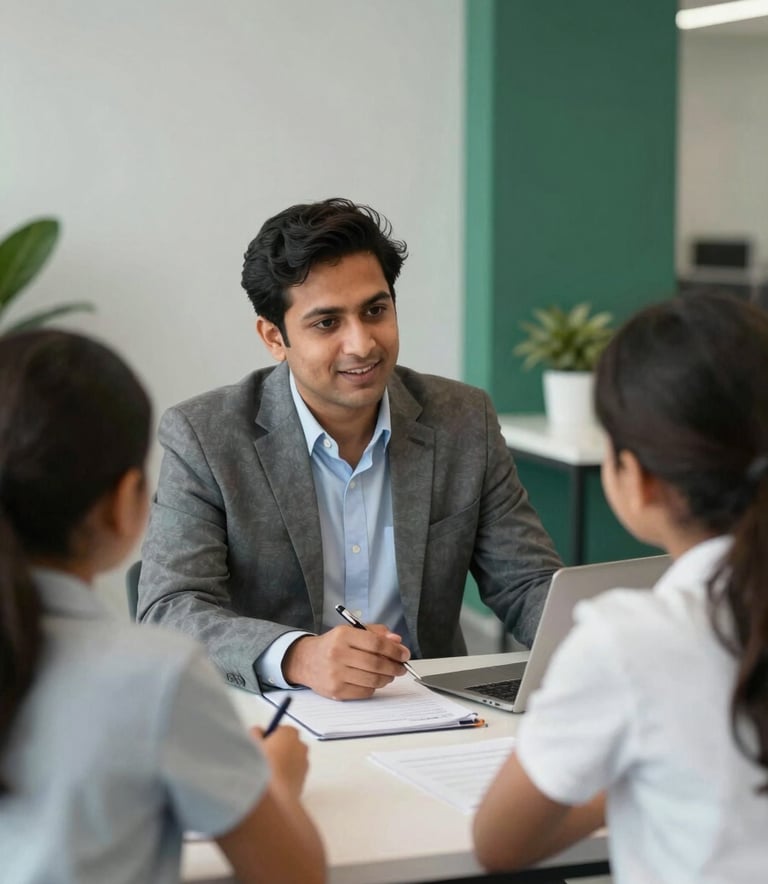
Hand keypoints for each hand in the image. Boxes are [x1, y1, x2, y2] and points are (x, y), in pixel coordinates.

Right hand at [251, 724, 308, 798]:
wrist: (273, 796)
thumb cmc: (261, 765)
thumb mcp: (252, 743)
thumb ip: (255, 733)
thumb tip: (258, 733)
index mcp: (290, 733)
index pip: (280, 730)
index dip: (269, 737)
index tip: (259, 746)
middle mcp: (301, 746)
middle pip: (288, 745)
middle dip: (277, 750)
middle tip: (261, 760)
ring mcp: (304, 765)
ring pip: (291, 761)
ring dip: (281, 765)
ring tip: (265, 775)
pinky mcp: (303, 782)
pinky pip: (293, 776)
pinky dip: (284, 778)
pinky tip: (272, 786)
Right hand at [282, 624, 410, 699]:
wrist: (306, 660)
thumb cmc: (333, 645)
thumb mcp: (351, 631)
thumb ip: (375, 633)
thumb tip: (397, 641)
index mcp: (343, 635)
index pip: (376, 644)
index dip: (395, 650)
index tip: (404, 654)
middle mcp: (338, 654)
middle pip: (376, 664)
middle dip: (394, 667)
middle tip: (401, 667)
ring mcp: (336, 674)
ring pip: (373, 680)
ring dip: (387, 678)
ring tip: (389, 674)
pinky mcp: (336, 691)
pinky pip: (365, 692)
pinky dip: (374, 687)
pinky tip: (373, 681)